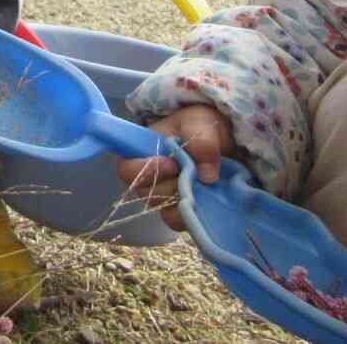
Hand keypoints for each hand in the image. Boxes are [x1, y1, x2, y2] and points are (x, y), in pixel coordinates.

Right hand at [115, 104, 233, 230]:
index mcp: (142, 153)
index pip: (127, 169)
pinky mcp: (183, 209)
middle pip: (147, 195)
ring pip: (165, 211)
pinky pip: (183, 222)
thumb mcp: (199, 123)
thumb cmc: (199, 126)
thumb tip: (206, 176)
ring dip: (184, 202)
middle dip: (171, 187)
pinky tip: (209, 201)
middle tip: (192, 175)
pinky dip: (196, 215)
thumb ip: (201, 142)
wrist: (219, 139)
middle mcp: (149, 179)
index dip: (144, 171)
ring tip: (204, 188)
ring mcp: (166, 196)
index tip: (171, 164)